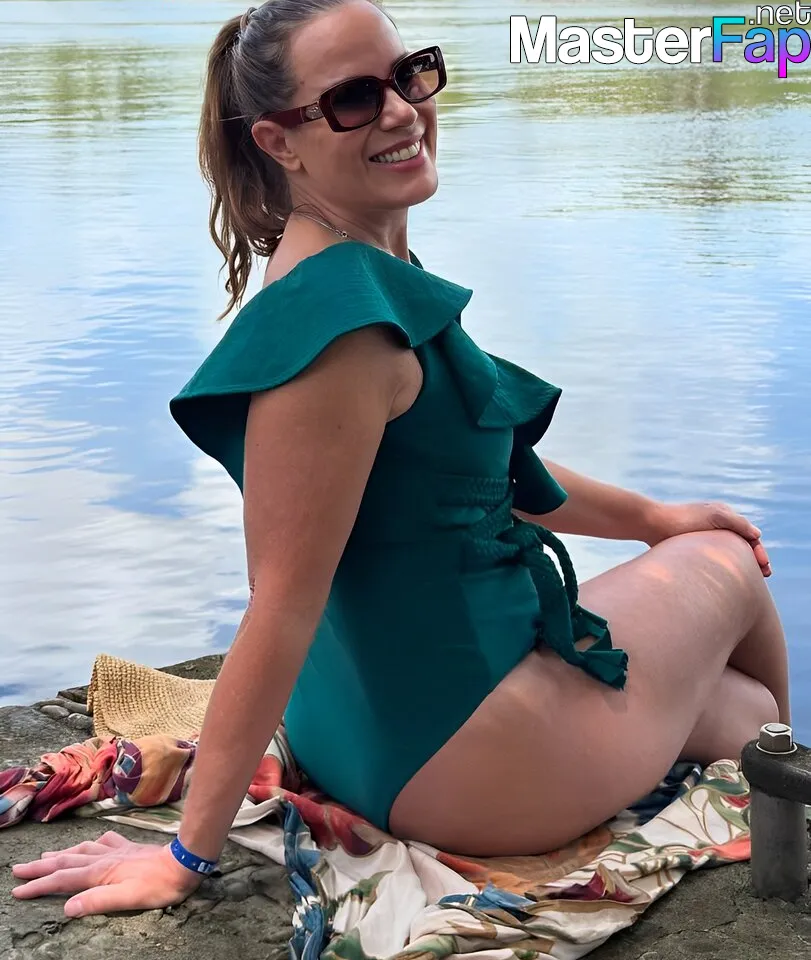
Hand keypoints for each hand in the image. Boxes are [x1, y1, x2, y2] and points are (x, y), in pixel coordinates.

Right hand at [11, 830, 204, 917]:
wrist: (183, 861)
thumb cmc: (158, 885)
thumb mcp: (128, 899)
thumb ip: (97, 901)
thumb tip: (67, 906)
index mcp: (100, 872)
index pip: (62, 880)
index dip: (39, 885)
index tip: (18, 890)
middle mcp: (104, 858)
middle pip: (66, 861)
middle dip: (40, 867)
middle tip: (18, 869)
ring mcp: (116, 850)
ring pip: (80, 850)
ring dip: (60, 854)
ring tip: (45, 856)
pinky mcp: (128, 847)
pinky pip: (101, 842)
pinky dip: (89, 844)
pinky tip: (91, 843)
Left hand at [646, 501, 770, 576]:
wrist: (650, 524)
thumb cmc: (681, 520)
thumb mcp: (714, 517)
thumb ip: (737, 523)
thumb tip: (757, 535)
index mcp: (724, 514)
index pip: (750, 536)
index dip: (760, 552)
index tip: (765, 569)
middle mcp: (716, 524)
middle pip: (741, 545)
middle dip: (754, 560)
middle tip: (764, 576)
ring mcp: (704, 535)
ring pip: (729, 553)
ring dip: (740, 565)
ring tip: (749, 581)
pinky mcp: (691, 546)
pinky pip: (714, 558)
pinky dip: (724, 567)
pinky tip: (725, 580)